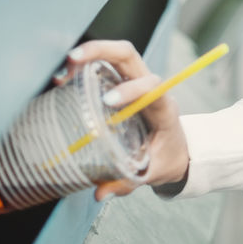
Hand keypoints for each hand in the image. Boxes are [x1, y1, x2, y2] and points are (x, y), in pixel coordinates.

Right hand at [56, 40, 189, 200]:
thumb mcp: (152, 172)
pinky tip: (63, 79)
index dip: (132, 90)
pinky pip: (106, 67)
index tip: (108, 102)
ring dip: (90, 55)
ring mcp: (135, 83)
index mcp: (163, 109)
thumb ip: (128, 181)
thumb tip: (100, 192)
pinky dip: (84, 68)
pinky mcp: (123, 84)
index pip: (154, 88)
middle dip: (102, 50)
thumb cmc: (166, 158)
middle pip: (130, 56)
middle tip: (73, 59)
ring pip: (116, 56)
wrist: (179, 150)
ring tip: (63, 71)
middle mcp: (150, 88)